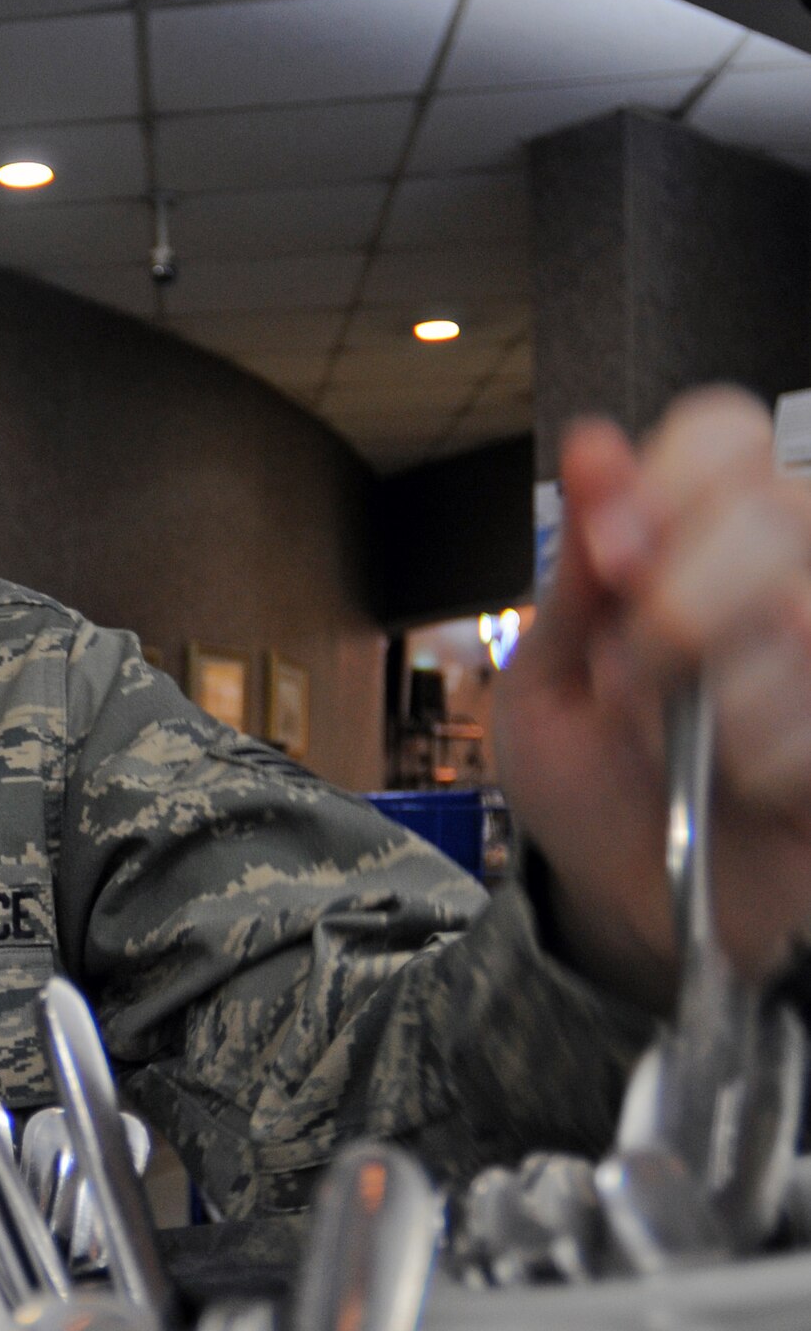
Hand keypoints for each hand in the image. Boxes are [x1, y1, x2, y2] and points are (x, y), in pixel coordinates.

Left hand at [496, 386, 810, 1009]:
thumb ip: (579, 571)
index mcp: (708, 530)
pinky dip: (762, 764)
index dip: (664, 490)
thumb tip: (596, 448)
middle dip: (675, 614)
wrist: (622, 898)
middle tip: (633, 684)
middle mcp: (794, 569)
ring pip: (803, 619)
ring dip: (714, 705)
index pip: (725, 432)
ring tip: (685, 750)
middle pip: (775, 514)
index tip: (613, 563)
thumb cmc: (588, 779)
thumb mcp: (546, 676)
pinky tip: (744, 787)